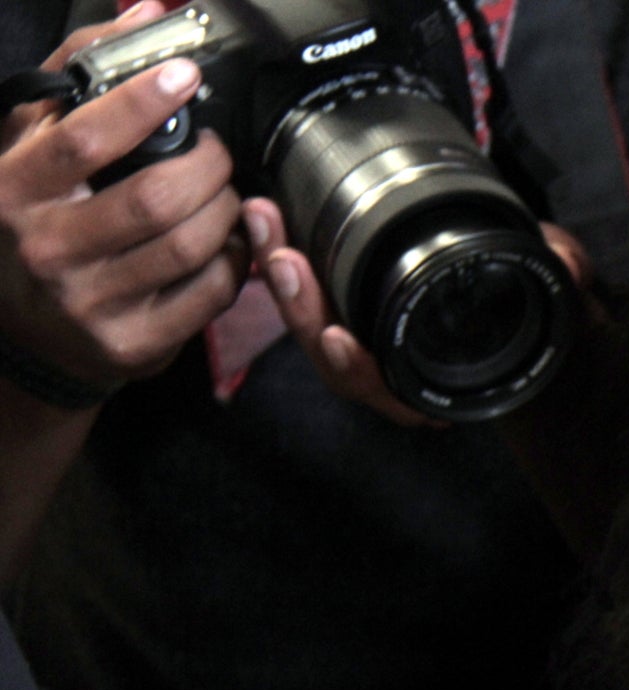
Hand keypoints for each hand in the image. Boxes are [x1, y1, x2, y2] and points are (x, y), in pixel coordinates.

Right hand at [0, 3, 246, 395]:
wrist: (20, 329)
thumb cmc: (33, 217)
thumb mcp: (31, 143)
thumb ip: (81, 72)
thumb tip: (147, 13)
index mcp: (13, 190)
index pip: (83, 140)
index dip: (142, 103)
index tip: (185, 75)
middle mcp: (46, 249)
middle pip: (156, 199)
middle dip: (208, 167)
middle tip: (217, 152)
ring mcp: (89, 304)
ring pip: (189, 247)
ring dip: (227, 212)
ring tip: (225, 194)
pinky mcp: (132, 345)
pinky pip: (208, 295)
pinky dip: (233, 262)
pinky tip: (226, 243)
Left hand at [245, 196, 594, 426]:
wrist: (521, 291)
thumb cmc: (534, 300)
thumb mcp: (557, 283)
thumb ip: (564, 272)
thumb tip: (564, 261)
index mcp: (438, 383)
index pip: (388, 391)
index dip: (359, 371)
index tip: (340, 340)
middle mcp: (394, 370)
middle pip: (331, 358)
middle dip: (303, 310)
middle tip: (288, 260)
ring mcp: (364, 336)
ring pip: (306, 322)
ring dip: (281, 275)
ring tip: (268, 224)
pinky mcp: (342, 302)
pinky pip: (302, 291)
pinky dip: (280, 255)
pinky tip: (267, 216)